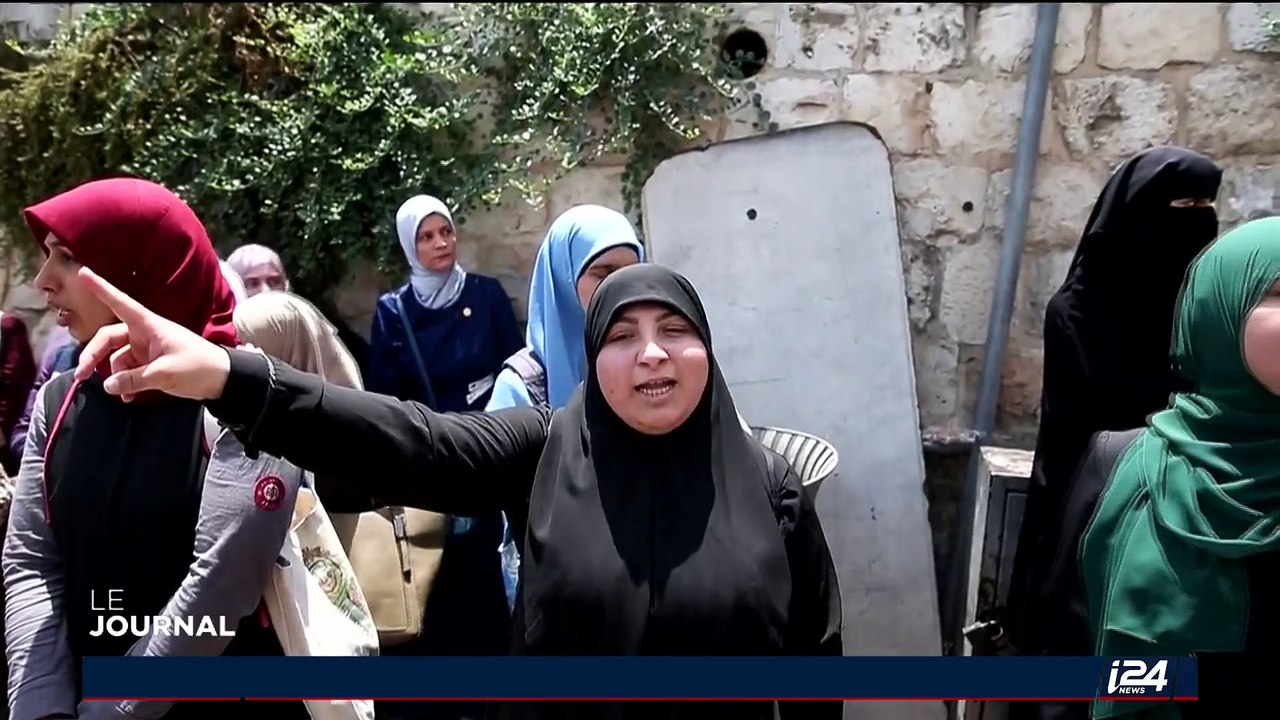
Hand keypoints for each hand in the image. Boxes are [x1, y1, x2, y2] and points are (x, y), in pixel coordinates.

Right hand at [74, 267, 231, 401]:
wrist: (223, 379)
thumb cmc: (198, 366)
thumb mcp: (165, 373)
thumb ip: (134, 379)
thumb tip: (107, 385)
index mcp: (149, 325)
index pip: (121, 303)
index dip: (102, 288)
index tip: (84, 272)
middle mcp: (144, 333)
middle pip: (108, 338)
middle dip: (93, 356)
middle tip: (80, 375)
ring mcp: (146, 348)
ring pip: (117, 358)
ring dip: (113, 375)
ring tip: (119, 395)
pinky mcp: (151, 363)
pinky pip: (129, 370)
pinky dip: (125, 382)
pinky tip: (127, 398)